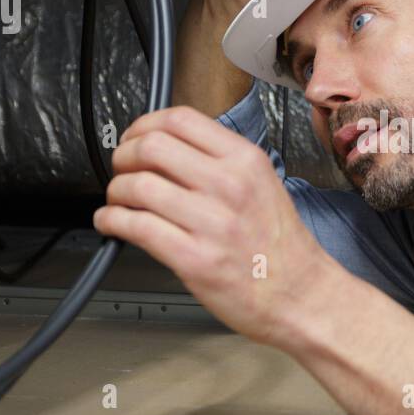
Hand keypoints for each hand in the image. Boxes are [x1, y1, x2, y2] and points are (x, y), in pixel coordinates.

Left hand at [93, 106, 329, 348]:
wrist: (302, 295)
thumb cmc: (281, 247)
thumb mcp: (262, 184)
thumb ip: (219, 162)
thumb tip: (166, 150)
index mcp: (245, 161)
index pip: (179, 119)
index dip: (143, 125)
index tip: (134, 137)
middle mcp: (229, 185)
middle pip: (151, 146)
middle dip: (123, 156)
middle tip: (121, 170)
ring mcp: (212, 222)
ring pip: (137, 186)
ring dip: (115, 192)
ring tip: (118, 202)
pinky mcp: (194, 259)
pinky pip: (136, 226)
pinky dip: (111, 221)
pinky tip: (113, 224)